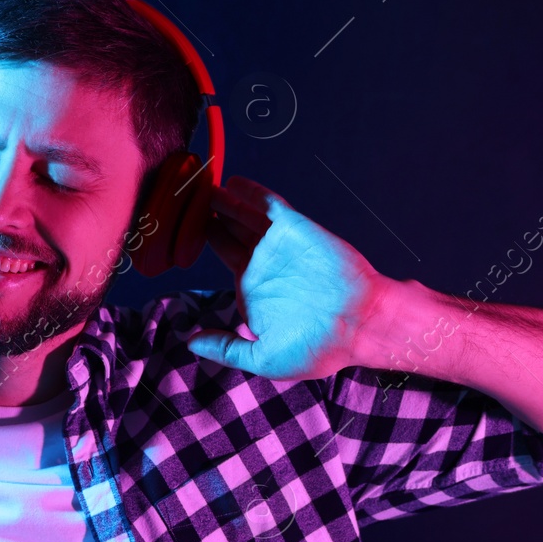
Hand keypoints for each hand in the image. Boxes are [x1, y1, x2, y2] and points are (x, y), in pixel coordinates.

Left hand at [184, 175, 391, 380]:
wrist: (360, 325)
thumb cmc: (317, 347)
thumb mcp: (263, 358)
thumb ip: (226, 349)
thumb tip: (191, 343)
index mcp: (254, 289)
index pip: (225, 257)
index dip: (206, 241)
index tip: (182, 230)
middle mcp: (263, 263)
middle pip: (229, 232)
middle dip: (208, 216)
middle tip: (188, 200)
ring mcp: (277, 244)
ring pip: (243, 215)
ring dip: (224, 201)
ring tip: (201, 187)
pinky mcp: (293, 228)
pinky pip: (268, 205)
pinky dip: (250, 192)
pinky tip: (232, 182)